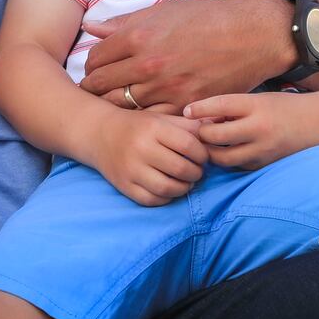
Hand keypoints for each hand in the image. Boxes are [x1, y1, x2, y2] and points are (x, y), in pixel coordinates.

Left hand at [80, 0, 290, 109]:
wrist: (252, 34)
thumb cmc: (206, 18)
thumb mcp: (162, 11)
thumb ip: (123, 23)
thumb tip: (91, 27)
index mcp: (138, 36)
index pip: (95, 59)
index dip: (91, 65)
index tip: (95, 69)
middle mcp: (148, 64)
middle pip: (102, 85)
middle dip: (94, 87)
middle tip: (97, 88)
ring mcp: (166, 88)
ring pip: (122, 106)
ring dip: (115, 104)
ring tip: (116, 101)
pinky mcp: (186, 105)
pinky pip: (152, 118)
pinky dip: (143, 116)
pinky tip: (144, 110)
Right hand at [91, 108, 208, 205]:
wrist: (100, 133)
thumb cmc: (139, 125)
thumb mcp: (162, 118)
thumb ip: (190, 125)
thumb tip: (218, 130)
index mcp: (153, 128)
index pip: (190, 146)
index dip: (203, 155)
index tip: (202, 156)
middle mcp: (141, 148)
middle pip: (182, 169)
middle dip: (196, 173)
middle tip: (196, 171)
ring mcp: (131, 169)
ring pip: (169, 189)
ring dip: (184, 188)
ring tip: (185, 181)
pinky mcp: (124, 186)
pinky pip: (153, 200)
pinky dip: (166, 198)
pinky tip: (169, 188)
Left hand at [185, 92, 316, 168]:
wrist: (317, 124)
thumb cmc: (282, 107)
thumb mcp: (257, 99)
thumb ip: (231, 108)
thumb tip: (201, 117)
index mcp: (255, 105)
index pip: (218, 105)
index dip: (199, 109)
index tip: (187, 111)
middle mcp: (258, 128)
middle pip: (215, 135)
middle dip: (202, 133)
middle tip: (198, 130)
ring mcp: (262, 149)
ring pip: (222, 157)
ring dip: (211, 150)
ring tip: (209, 142)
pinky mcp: (264, 164)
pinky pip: (236, 165)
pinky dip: (226, 159)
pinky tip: (225, 149)